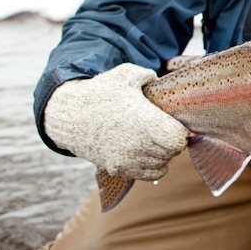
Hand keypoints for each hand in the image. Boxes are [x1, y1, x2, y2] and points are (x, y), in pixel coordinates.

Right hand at [43, 63, 188, 180]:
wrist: (69, 116)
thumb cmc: (100, 93)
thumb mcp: (126, 74)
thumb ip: (148, 75)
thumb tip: (159, 80)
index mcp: (145, 122)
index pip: (179, 139)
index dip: (181, 130)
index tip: (174, 122)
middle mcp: (138, 145)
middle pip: (173, 152)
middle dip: (173, 141)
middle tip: (165, 129)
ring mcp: (128, 160)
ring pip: (162, 164)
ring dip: (164, 154)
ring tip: (155, 139)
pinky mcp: (118, 169)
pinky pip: (149, 175)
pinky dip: (153, 166)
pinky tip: (147, 151)